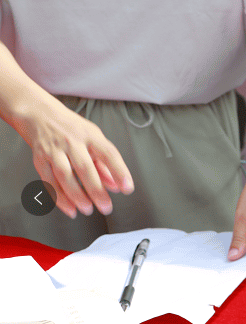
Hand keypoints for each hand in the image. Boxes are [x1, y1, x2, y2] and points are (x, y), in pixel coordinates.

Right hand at [19, 96, 133, 218]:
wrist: (39, 114)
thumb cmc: (72, 128)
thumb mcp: (94, 138)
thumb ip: (105, 163)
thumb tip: (117, 186)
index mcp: (91, 136)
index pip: (109, 154)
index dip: (120, 172)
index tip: (127, 188)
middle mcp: (72, 142)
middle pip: (85, 168)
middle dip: (96, 190)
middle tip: (106, 207)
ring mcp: (54, 150)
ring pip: (65, 176)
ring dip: (77, 196)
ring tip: (88, 209)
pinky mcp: (39, 158)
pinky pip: (49, 181)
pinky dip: (59, 197)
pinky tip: (70, 208)